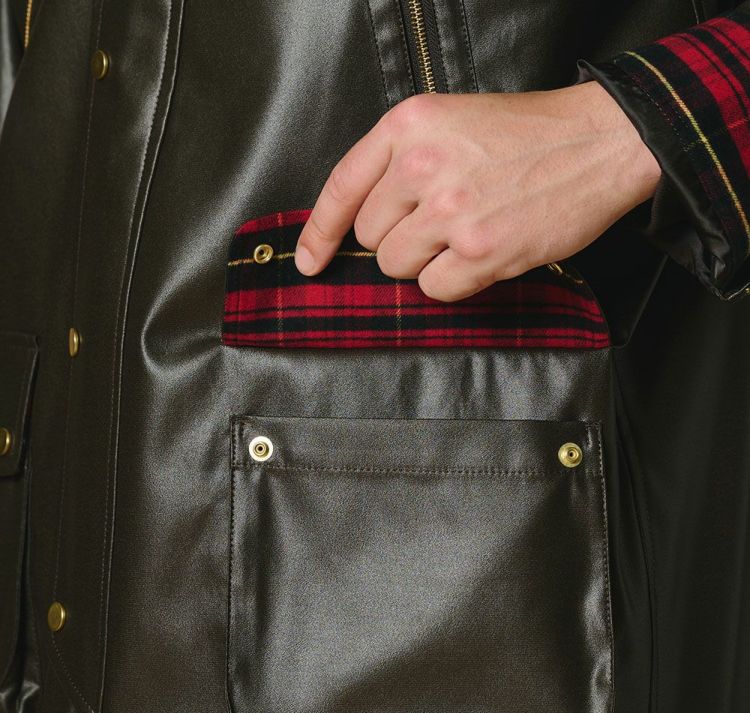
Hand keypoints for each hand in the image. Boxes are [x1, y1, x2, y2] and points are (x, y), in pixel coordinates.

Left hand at [294, 81, 661, 301]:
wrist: (600, 142)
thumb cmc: (528, 135)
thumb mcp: (453, 122)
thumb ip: (404, 160)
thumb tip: (366, 219)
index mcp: (409, 125)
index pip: (342, 188)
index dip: (319, 233)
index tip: (311, 262)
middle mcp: (421, 166)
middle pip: (371, 237)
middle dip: (400, 238)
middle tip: (443, 221)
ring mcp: (450, 210)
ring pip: (398, 266)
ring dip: (426, 261)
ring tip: (467, 233)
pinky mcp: (479, 251)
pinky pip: (435, 290)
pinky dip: (454, 282)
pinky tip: (483, 253)